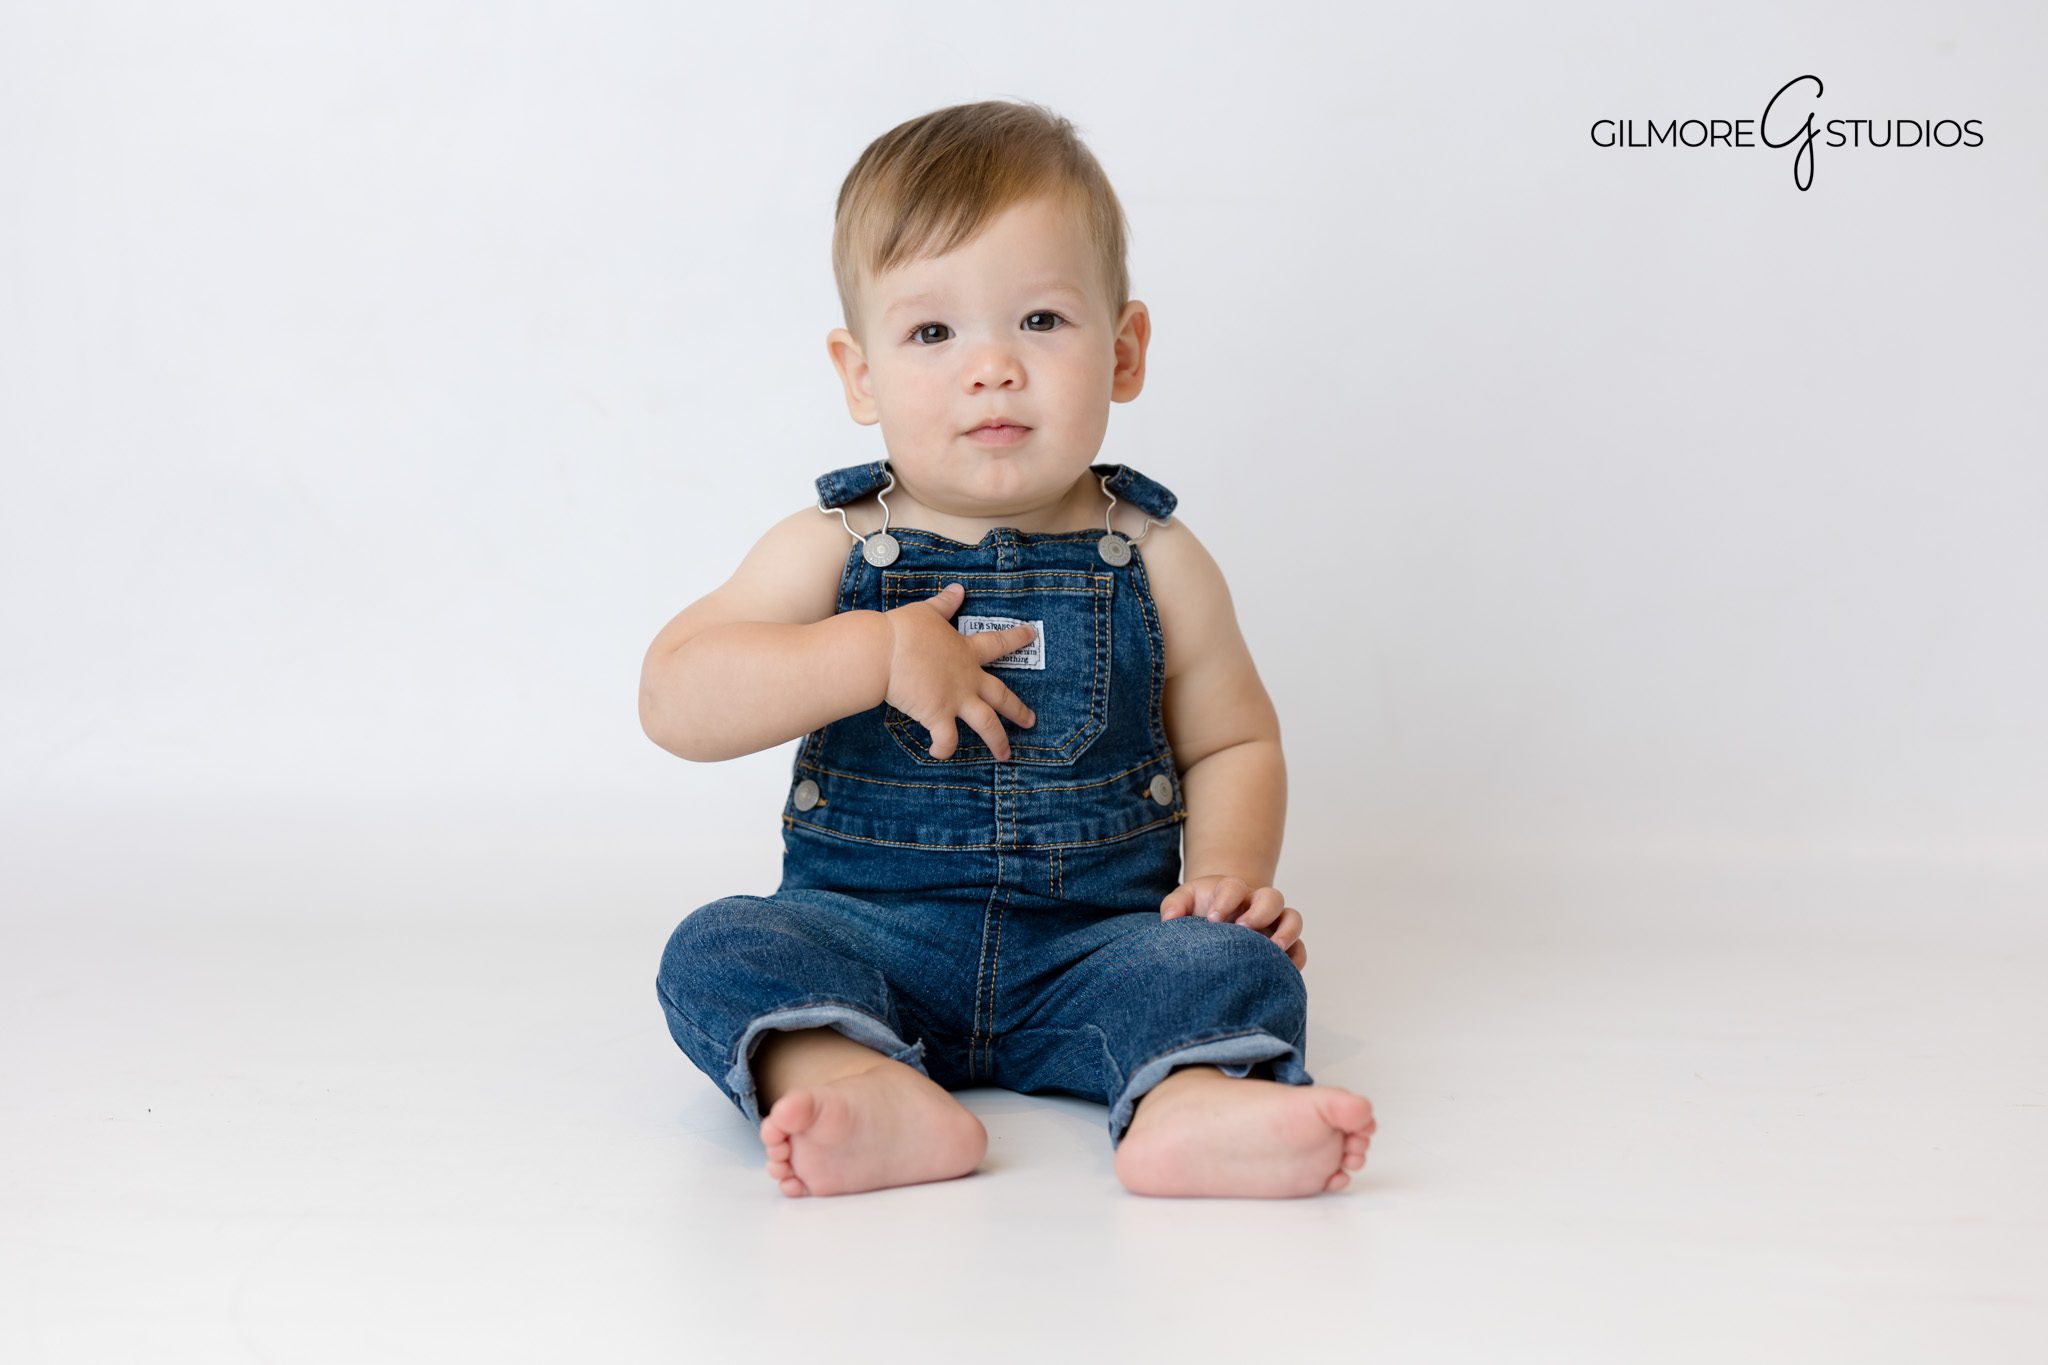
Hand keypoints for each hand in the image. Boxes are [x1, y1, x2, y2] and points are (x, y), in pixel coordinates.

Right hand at [882, 582, 1039, 760]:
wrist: (883, 652)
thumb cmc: (903, 630)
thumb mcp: (927, 612)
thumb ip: (945, 604)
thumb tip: (958, 589)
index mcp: (966, 652)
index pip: (998, 643)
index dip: (1016, 638)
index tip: (1032, 634)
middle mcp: (967, 679)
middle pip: (1001, 696)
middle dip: (1018, 710)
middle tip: (1032, 721)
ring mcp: (955, 699)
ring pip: (986, 724)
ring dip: (997, 741)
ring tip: (1005, 755)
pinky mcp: (937, 716)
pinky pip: (946, 739)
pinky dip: (944, 748)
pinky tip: (940, 753)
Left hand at [1160, 876, 1307, 971]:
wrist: (1219, 917)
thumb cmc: (1202, 909)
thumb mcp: (1185, 901)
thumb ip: (1174, 905)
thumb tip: (1169, 919)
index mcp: (1232, 891)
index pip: (1234, 887)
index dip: (1226, 900)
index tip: (1212, 918)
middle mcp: (1257, 904)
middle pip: (1271, 897)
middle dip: (1259, 912)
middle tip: (1243, 928)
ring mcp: (1274, 923)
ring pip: (1292, 918)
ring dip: (1286, 931)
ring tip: (1272, 948)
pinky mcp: (1284, 945)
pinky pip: (1300, 949)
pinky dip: (1296, 958)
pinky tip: (1284, 970)